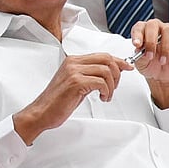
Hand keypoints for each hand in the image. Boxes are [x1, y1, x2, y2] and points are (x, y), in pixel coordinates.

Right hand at [13, 53, 131, 143]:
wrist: (41, 112)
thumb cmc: (57, 101)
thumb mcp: (76, 84)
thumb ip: (91, 75)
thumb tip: (110, 73)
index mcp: (74, 61)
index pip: (102, 55)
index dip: (119, 61)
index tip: (127, 67)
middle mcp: (74, 63)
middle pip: (107, 59)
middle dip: (117, 74)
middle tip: (114, 87)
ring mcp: (74, 72)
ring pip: (106, 71)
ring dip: (112, 86)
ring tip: (106, 96)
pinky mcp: (76, 83)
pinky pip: (100, 82)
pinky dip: (106, 91)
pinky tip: (102, 98)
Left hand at [128, 20, 168, 107]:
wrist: (162, 76)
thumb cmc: (151, 67)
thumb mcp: (140, 64)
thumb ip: (138, 56)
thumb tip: (138, 51)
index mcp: (142, 32)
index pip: (138, 26)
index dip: (138, 34)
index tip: (138, 45)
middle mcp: (154, 28)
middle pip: (153, 25)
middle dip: (152, 41)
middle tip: (151, 55)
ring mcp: (168, 31)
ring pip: (167, 30)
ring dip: (164, 46)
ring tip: (162, 59)